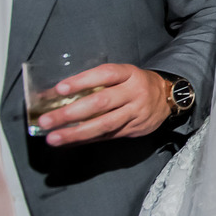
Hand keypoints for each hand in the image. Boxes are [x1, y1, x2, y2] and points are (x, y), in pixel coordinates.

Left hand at [40, 64, 171, 145]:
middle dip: (71, 113)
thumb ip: (97, 82)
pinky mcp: (135, 129)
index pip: (105, 74)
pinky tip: (70, 141)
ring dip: (76, 133)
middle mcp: (134, 93)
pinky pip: (108, 136)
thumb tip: (56, 94)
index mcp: (129, 74)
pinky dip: (87, 139)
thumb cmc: (136, 83)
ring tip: (54, 138)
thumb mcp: (123, 74)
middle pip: (101, 103)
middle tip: (46, 121)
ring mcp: (136, 113)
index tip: (60, 89)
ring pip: (105, 124)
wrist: (168, 97)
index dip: (82, 81)